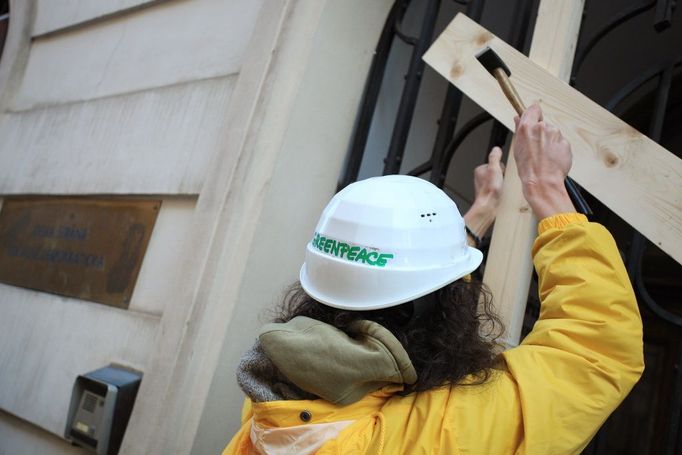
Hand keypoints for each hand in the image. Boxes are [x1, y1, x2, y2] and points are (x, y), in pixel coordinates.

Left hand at [463, 147, 504, 239]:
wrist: (488, 207)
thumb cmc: (489, 191)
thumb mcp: (494, 169)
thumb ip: (494, 158)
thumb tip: (496, 149)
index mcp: (480, 170)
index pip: (495, 163)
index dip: (501, 167)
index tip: (501, 172)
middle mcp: (480, 178)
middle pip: (497, 172)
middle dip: (502, 176)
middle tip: (501, 182)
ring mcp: (484, 186)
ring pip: (498, 180)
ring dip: (502, 184)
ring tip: (501, 189)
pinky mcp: (488, 193)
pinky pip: (498, 188)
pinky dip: (501, 191)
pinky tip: (501, 194)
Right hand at [513, 104, 575, 218]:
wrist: (542, 182)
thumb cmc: (528, 168)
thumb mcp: (517, 147)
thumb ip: (519, 130)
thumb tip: (517, 118)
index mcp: (527, 127)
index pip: (533, 109)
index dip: (533, 114)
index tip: (533, 119)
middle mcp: (542, 127)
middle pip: (543, 123)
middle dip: (541, 132)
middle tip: (536, 147)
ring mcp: (555, 134)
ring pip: (553, 133)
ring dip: (550, 141)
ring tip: (544, 156)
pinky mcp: (565, 143)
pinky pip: (561, 143)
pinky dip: (557, 149)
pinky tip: (552, 159)